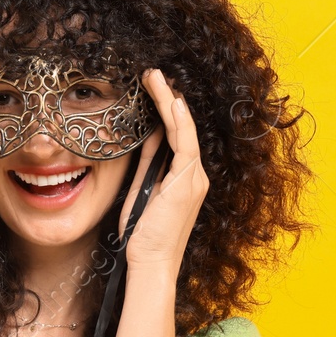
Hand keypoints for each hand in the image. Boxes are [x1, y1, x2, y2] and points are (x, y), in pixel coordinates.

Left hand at [118, 69, 208, 276]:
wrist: (150, 261)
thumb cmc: (143, 234)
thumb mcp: (141, 191)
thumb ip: (148, 164)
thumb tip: (149, 136)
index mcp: (182, 178)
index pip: (175, 136)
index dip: (164, 111)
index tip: (153, 90)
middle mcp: (194, 176)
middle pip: (182, 128)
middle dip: (168, 99)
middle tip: (154, 75)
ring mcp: (193, 179)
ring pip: (184, 131)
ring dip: (170, 102)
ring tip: (156, 78)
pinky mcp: (187, 183)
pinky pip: (185, 145)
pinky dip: (179, 122)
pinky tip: (172, 101)